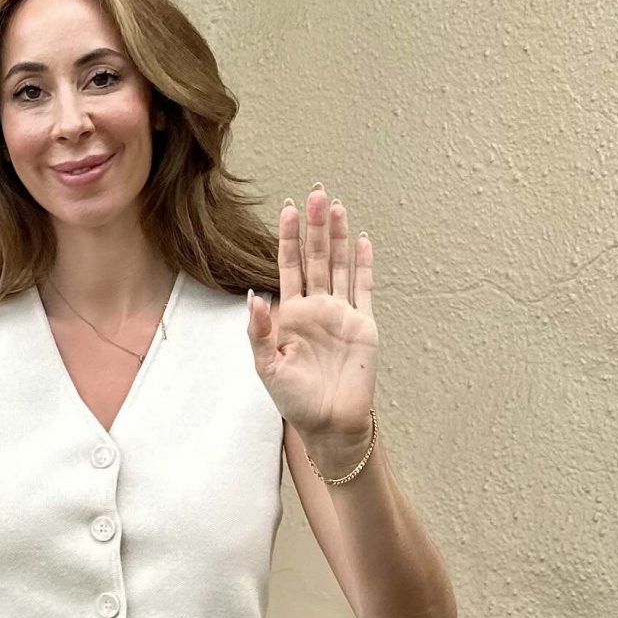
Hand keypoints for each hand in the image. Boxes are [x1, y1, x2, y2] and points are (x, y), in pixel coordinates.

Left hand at [246, 186, 376, 466]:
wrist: (329, 424)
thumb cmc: (294, 400)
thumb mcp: (266, 367)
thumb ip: (258, 333)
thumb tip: (253, 297)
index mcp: (290, 315)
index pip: (288, 267)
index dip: (288, 238)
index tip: (287, 209)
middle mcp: (316, 308)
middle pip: (316, 258)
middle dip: (314, 226)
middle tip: (315, 193)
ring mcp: (341, 313)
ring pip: (340, 266)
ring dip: (338, 237)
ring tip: (336, 207)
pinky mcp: (364, 324)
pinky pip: (363, 288)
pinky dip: (363, 264)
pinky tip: (361, 240)